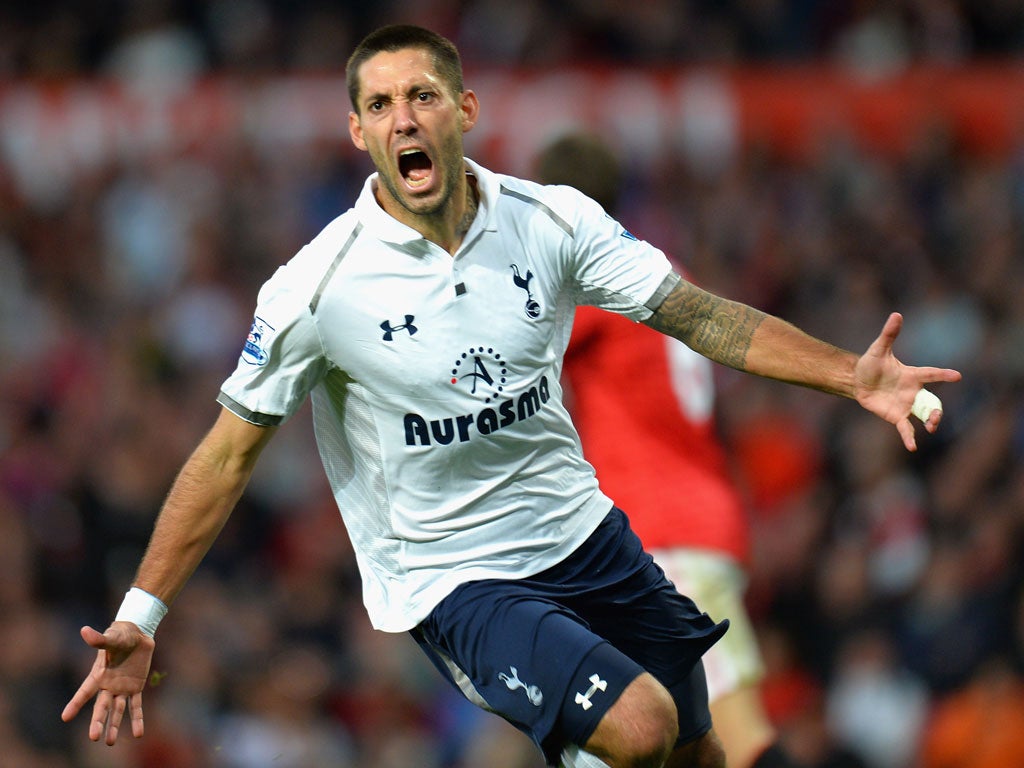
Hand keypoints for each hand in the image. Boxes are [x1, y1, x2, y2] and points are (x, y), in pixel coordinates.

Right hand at [61, 622, 155, 744]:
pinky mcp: (136, 688)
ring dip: (114, 725)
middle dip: (97, 721)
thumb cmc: (120, 635)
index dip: (76, 704)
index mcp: (99, 675)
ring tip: (109, 742)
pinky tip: (138, 733)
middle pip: (101, 707)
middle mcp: (108, 686)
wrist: (137, 635)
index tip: (65, 717)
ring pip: (117, 711)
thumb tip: (84, 630)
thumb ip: (99, 639)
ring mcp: (122, 689)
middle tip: (93, 737)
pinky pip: (136, 706)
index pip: (85, 692)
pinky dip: (137, 719)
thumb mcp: (111, 637)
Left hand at [853, 312, 961, 450]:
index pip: (931, 374)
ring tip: (931, 427)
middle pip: (932, 401)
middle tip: (935, 416)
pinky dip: (910, 437)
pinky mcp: (896, 416)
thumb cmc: (870, 363)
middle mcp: (913, 391)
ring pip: (924, 415)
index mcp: (912, 375)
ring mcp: (906, 405)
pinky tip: (913, 447)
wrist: (857, 380)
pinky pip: (906, 428)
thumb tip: (896, 314)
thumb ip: (889, 335)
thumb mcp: (878, 349)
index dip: (943, 374)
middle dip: (937, 409)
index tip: (956, 375)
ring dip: (930, 421)